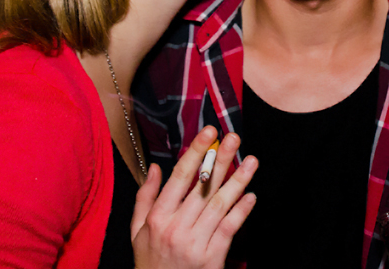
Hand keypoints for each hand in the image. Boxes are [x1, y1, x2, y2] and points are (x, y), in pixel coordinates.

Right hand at [131, 126, 257, 268]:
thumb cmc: (150, 262)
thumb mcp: (137, 231)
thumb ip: (145, 198)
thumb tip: (156, 168)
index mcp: (158, 218)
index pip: (180, 178)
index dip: (196, 153)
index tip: (209, 133)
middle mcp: (176, 228)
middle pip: (203, 187)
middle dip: (220, 159)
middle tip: (234, 138)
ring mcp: (195, 243)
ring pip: (220, 204)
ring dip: (238, 181)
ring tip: (251, 161)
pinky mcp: (212, 258)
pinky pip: (230, 228)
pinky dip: (241, 210)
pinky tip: (251, 195)